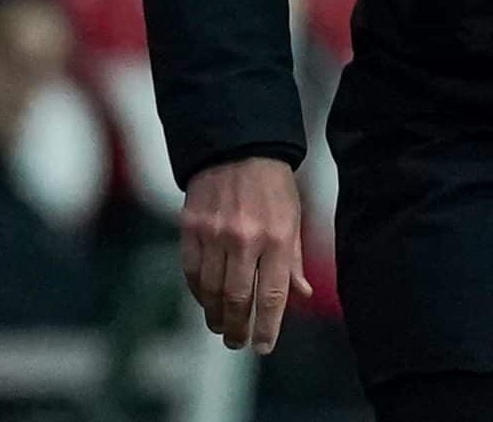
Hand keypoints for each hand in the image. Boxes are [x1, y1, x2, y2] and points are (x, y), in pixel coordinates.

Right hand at [178, 156, 311, 353]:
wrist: (237, 146)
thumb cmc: (272, 185)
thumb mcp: (293, 218)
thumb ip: (293, 259)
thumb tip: (301, 293)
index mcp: (276, 237)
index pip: (271, 295)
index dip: (267, 327)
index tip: (263, 346)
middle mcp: (244, 239)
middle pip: (237, 299)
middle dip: (238, 328)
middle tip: (237, 342)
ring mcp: (214, 234)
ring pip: (211, 291)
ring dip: (215, 315)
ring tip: (221, 326)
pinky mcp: (191, 228)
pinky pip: (191, 272)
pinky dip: (198, 292)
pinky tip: (206, 300)